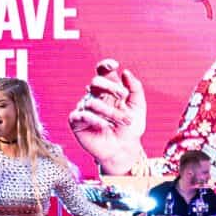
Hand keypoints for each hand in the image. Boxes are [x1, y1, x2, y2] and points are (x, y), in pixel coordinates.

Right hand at [68, 58, 147, 174]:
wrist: (123, 150)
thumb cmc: (130, 129)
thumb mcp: (138, 107)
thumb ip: (135, 88)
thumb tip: (125, 72)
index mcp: (108, 90)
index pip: (102, 72)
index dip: (105, 65)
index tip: (114, 65)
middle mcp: (95, 96)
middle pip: (96, 81)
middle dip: (111, 87)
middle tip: (124, 97)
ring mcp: (85, 108)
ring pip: (92, 101)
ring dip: (110, 111)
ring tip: (124, 121)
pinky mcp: (77, 122)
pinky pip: (81, 115)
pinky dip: (94, 119)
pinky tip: (104, 125)